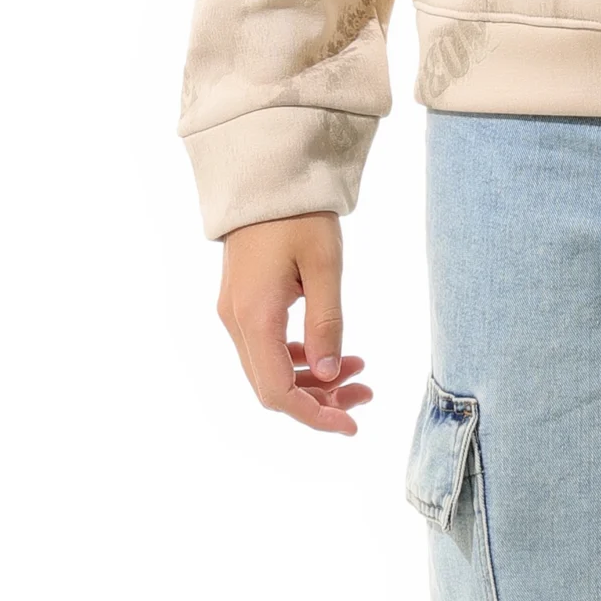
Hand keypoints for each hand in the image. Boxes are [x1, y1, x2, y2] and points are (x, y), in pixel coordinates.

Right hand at [216, 211, 372, 435]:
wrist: (266, 175)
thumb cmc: (299, 214)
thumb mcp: (324, 266)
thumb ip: (326, 324)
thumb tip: (328, 375)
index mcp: (255, 317)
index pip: (277, 392)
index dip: (314, 416)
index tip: (351, 425)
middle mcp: (236, 322)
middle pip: (272, 387)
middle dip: (319, 400)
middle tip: (366, 394)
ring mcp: (234, 313)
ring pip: (269, 369)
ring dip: (311, 379)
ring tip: (359, 372)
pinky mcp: (241, 302)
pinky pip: (266, 347)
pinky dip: (297, 358)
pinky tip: (329, 352)